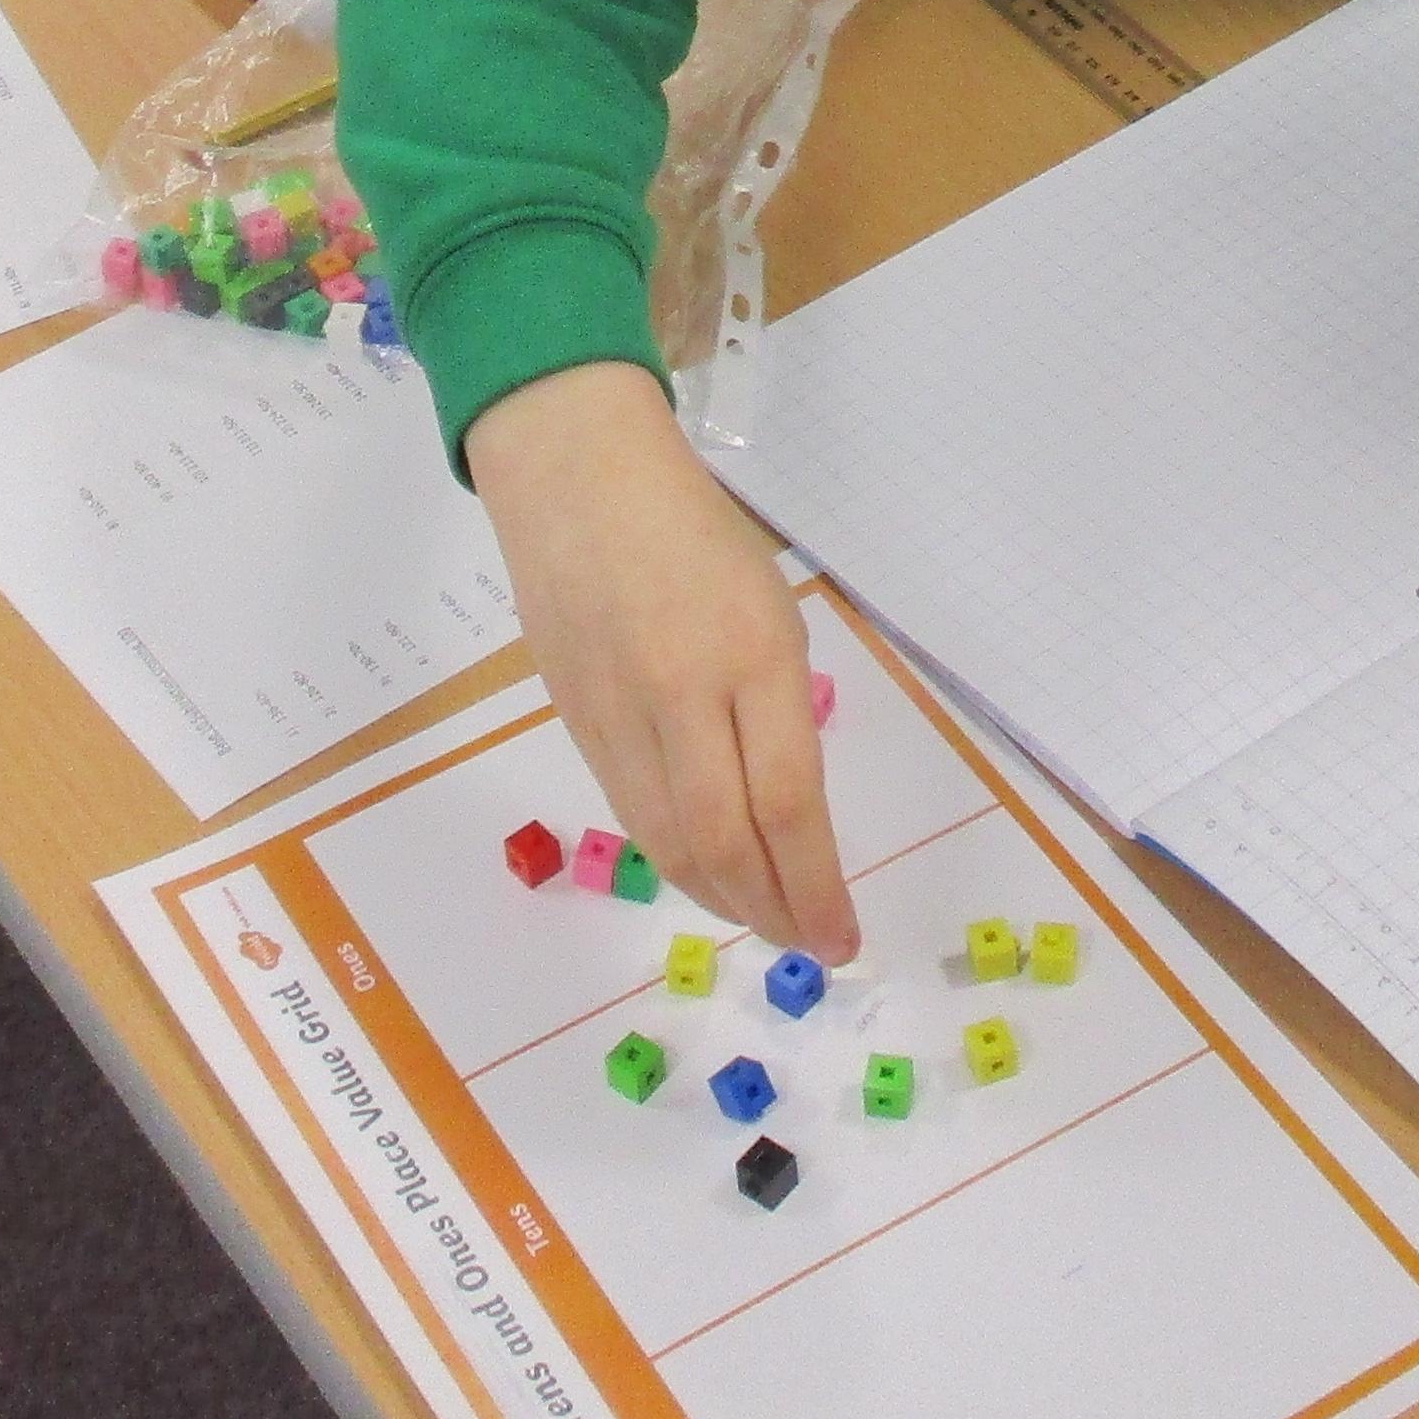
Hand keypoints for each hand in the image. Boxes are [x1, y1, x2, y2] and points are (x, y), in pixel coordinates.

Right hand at [469, 362, 856, 959]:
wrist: (576, 476)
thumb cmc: (696, 531)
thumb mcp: (771, 608)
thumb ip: (778, 708)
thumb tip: (788, 811)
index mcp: (753, 655)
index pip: (788, 805)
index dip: (818, 888)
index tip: (844, 936)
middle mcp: (683, 695)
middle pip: (725, 844)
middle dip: (773, 912)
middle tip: (808, 943)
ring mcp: (618, 713)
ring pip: (668, 843)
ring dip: (723, 900)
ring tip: (764, 921)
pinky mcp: (574, 720)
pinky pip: (630, 812)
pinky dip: (674, 857)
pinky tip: (706, 870)